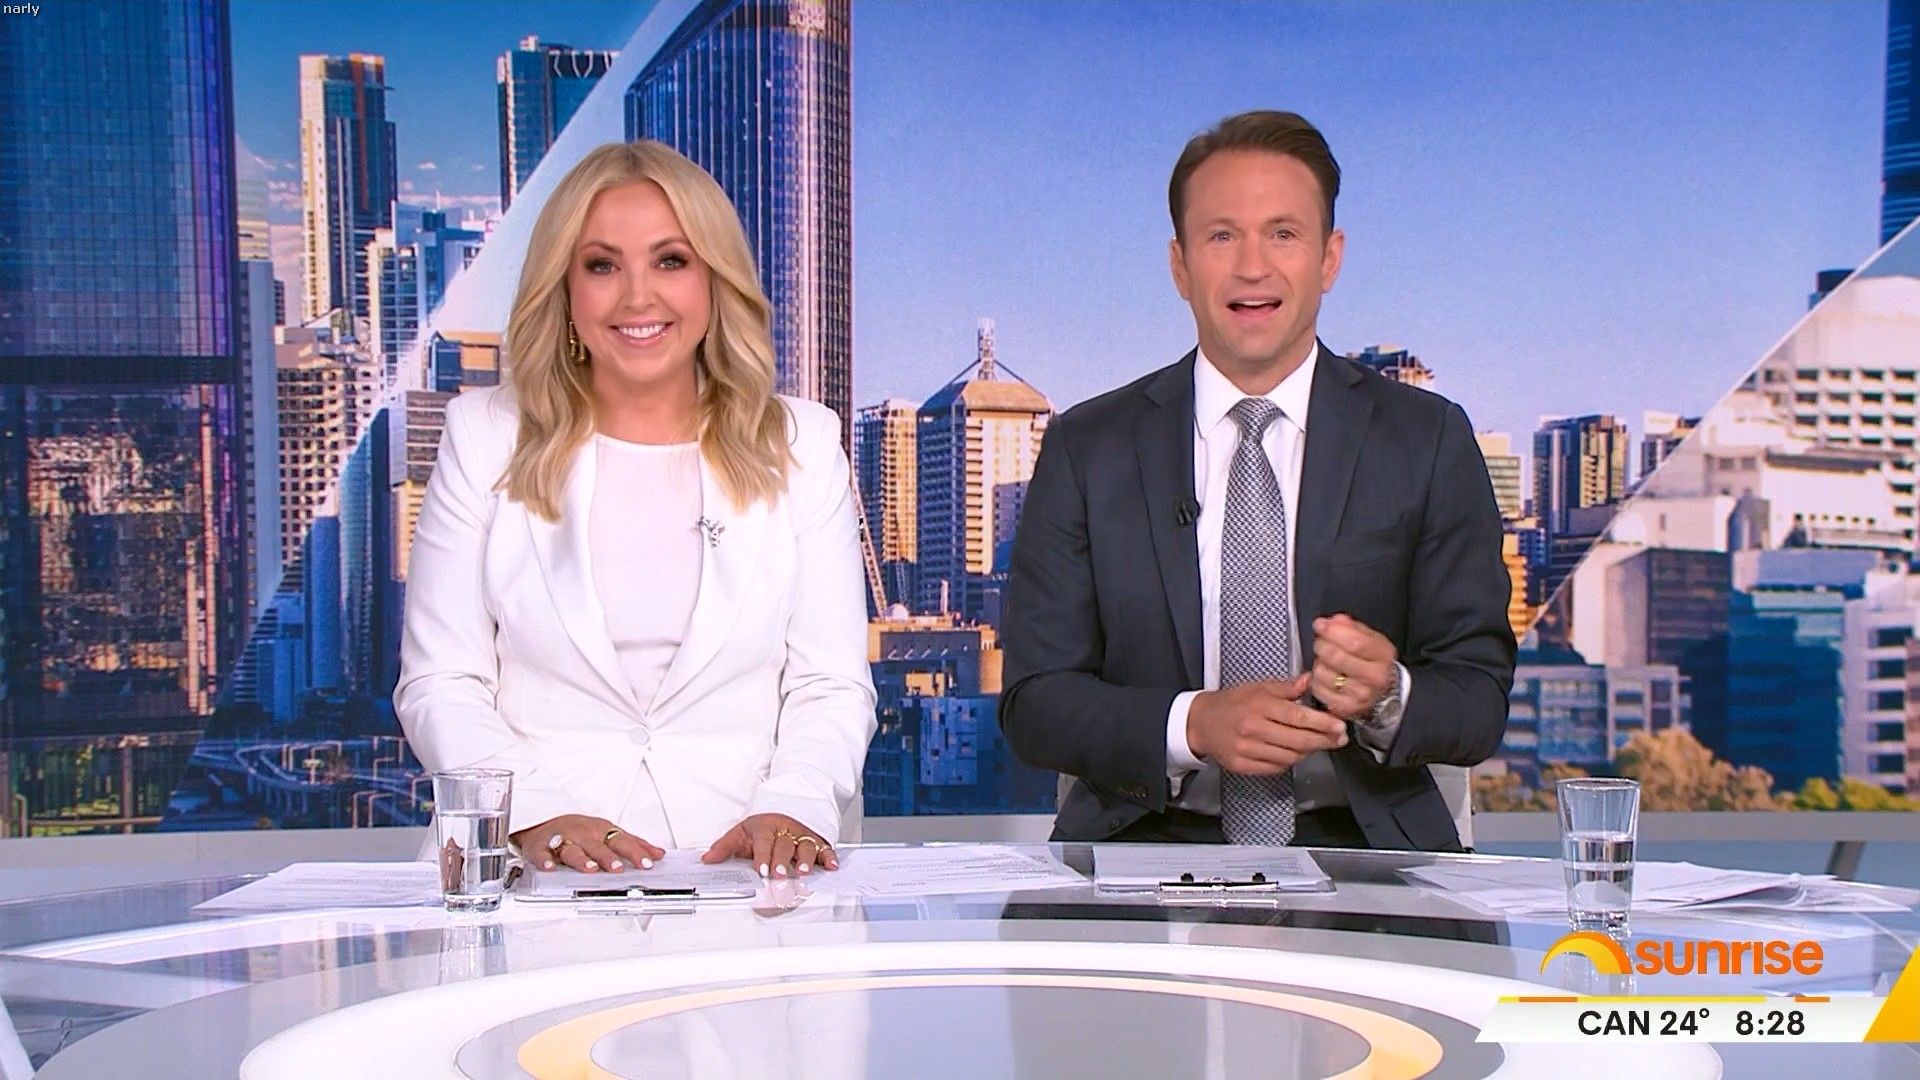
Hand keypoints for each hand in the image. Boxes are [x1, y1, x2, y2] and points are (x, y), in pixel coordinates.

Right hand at [511, 815, 664, 873]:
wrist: (542, 820)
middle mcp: (583, 835)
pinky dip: (545, 860)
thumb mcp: (608, 833)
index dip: (635, 853)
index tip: (648, 863)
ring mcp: (562, 840)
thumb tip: (658, 854)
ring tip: (590, 868)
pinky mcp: (541, 847)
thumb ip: (633, 845)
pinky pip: (542, 854)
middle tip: (618, 867)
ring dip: (581, 859)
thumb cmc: (579, 830)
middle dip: (608, 857)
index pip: (622, 842)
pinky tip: (550, 867)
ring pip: (572, 850)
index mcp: (601, 831)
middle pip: (598, 846)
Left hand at [702, 813, 838, 878]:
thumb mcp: (741, 833)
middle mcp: (786, 831)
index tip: (761, 870)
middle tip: (779, 875)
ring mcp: (802, 837)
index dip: (763, 856)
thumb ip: (724, 847)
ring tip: (803, 872)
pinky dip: (829, 857)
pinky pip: (825, 849)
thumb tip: (708, 859)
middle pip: (785, 845)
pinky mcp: (817, 842)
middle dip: (782, 861)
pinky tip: (831, 866)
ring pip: (806, 847)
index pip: (764, 841)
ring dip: (806, 860)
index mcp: (766, 828)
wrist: (784, 810)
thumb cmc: (762, 827)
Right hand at [1185, 673, 1348, 774]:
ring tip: (1317, 744)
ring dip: (1308, 752)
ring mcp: (1247, 750)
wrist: (1201, 723)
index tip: (1339, 726)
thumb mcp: (1257, 687)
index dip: (1322, 723)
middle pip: (1298, 740)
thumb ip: (1285, 688)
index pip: (1298, 717)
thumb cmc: (1232, 703)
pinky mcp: (1242, 766)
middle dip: (1323, 741)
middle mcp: (1253, 729)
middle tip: (1338, 738)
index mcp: (1258, 705)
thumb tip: (1310, 680)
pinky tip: (1294, 753)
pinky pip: (1275, 768)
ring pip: (1290, 757)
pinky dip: (1289, 762)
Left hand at [1310, 614, 1397, 720]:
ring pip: (1323, 672)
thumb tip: (1331, 622)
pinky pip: (1318, 689)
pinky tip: (1326, 676)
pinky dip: (1316, 680)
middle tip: (1321, 642)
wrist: (1382, 691)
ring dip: (1319, 663)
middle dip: (1322, 645)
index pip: (1355, 642)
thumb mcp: (1369, 638)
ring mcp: (1359, 695)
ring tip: (1327, 662)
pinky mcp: (1344, 707)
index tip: (1320, 625)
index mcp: (1382, 655)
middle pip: (1336, 657)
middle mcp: (1374, 678)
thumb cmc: (1372, 661)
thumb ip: (1350, 627)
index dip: (1332, 631)